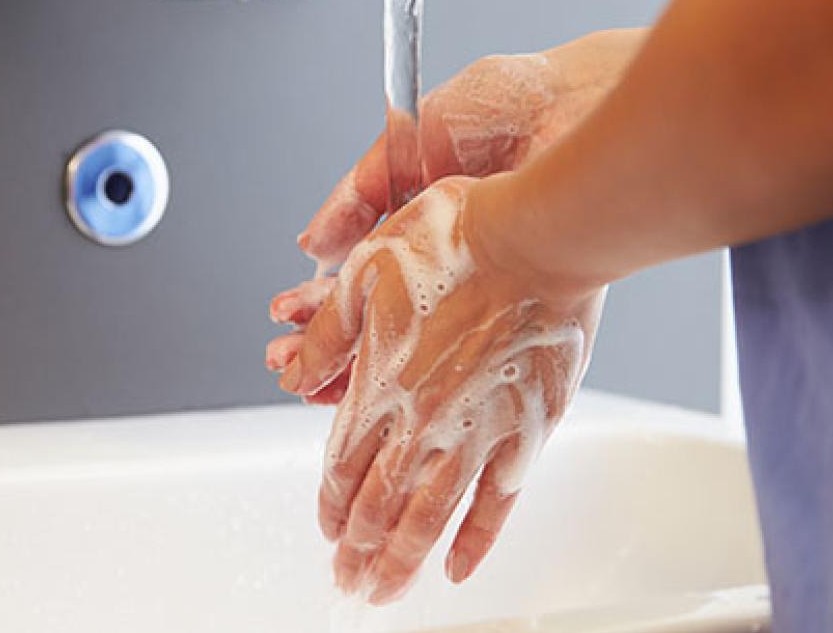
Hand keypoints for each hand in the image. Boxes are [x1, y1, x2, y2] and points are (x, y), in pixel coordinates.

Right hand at [267, 29, 639, 384]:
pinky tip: (380, 383)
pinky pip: (470, 349)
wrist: (579, 103)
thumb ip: (360, 193)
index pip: (359, 275)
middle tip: (289, 363)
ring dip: (362, 364)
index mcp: (424, 217)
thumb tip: (313, 247)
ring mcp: (486, 282)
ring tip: (317, 383)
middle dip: (329, 341)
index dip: (320, 300)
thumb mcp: (411, 139)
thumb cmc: (511, 101)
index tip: (288, 319)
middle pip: (380, 314)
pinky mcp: (525, 298)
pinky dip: (425, 372)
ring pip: (414, 338)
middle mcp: (453, 256)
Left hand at [281, 177, 605, 602]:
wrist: (537, 238)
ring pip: (428, 518)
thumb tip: (295, 373)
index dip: (331, 504)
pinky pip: (495, 504)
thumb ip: (329, 334)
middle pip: (379, 504)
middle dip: (358, 551)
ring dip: (402, 562)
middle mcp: (422, 420)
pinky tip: (459, 568)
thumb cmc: (457, 241)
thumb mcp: (362, 272)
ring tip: (385, 593)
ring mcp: (476, 433)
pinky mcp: (526, 433)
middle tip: (348, 583)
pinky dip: (475, 542)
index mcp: (378, 384)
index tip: (327, 531)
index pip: (343, 465)